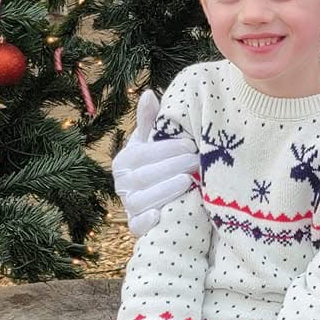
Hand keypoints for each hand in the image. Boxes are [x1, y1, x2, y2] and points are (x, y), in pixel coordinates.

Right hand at [113, 90, 198, 237]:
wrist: (162, 198)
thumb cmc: (159, 164)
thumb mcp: (152, 142)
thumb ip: (150, 121)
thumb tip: (148, 93)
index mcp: (124, 161)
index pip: (142, 153)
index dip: (166, 149)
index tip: (190, 145)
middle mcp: (122, 184)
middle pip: (144, 176)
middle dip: (172, 167)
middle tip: (197, 162)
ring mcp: (129, 206)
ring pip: (142, 200)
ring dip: (165, 190)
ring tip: (189, 181)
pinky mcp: (136, 226)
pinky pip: (137, 226)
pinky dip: (147, 221)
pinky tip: (162, 214)